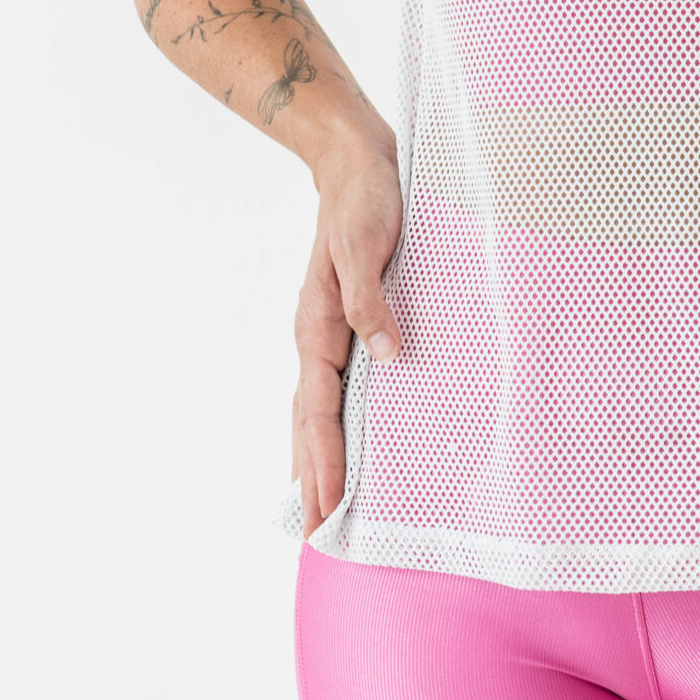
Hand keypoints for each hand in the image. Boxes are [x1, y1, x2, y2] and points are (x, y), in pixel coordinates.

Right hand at [291, 143, 403, 537]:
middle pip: (310, 422)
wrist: (357, 164)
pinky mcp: (347, 320)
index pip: (319, 411)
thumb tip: (389, 357)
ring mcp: (329, 331)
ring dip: (317, 457)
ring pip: (317, 409)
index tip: (326, 508)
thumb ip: (372, 301)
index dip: (324, 462)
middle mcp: (318, 336)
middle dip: (312, 477)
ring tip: (319, 504)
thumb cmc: (365, 200)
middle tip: (314, 534)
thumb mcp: (366, 244)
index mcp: (319, 326)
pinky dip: (331, 422)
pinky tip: (342, 437)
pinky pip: (334, 385)